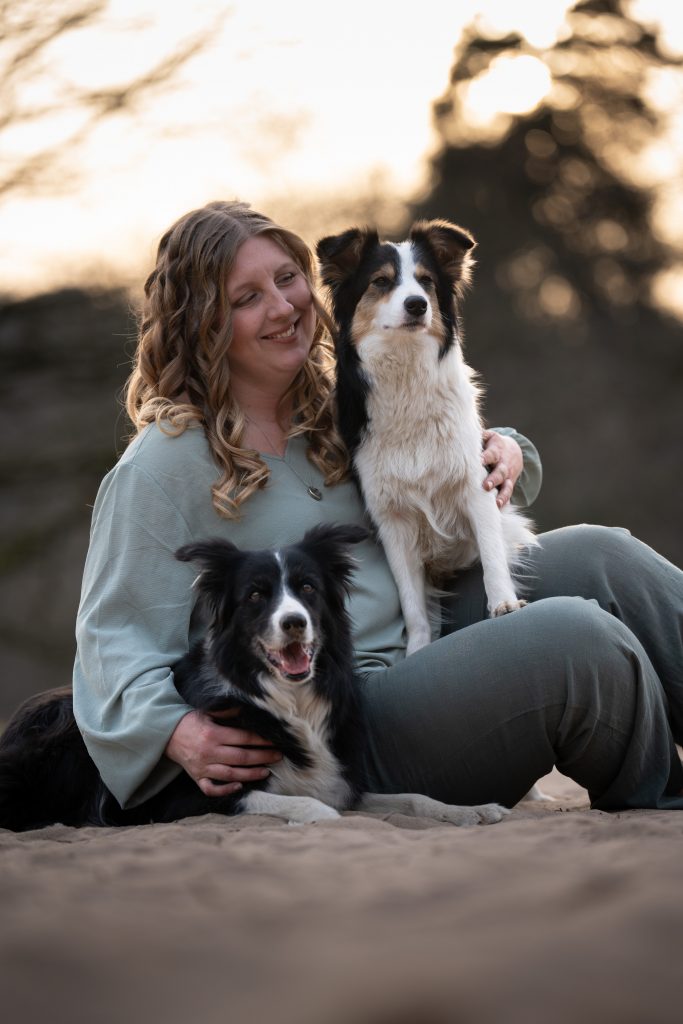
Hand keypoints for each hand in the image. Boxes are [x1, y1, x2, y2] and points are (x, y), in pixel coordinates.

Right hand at [165, 707, 281, 796]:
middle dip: (262, 757)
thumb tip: (248, 709)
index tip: (274, 740)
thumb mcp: (208, 712)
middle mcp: (209, 752)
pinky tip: (240, 786)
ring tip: (266, 771)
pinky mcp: (196, 778)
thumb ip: (228, 713)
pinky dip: (225, 790)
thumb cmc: (191, 722)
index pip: (243, 738)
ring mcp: (202, 768)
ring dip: (250, 774)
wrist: (167, 735)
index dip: (261, 740)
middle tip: (278, 756)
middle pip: (241, 757)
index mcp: (213, 735)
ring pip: (230, 775)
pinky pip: (211, 789)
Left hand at [482, 430, 523, 507]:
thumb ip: (477, 437)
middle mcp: (503, 463)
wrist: (514, 450)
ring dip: (502, 495)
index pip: (491, 454)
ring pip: (507, 485)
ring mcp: (508, 475)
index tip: (479, 461)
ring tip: (496, 503)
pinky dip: (504, 501)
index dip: (485, 457)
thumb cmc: (492, 444)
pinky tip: (498, 510)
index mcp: (497, 449)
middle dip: (494, 479)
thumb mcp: (488, 436)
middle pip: (500, 471)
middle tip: (486, 486)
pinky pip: (509, 493)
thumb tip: (458, 435)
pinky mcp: (510, 484)